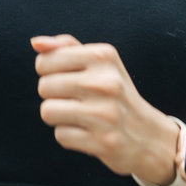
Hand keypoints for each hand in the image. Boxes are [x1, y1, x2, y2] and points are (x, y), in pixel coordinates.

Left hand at [31, 33, 175, 185]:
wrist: (149, 135)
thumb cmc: (114, 94)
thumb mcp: (98, 63)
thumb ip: (65, 47)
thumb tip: (36, 43)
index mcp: (103, 57)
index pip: (44, 61)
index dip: (49, 72)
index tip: (68, 78)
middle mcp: (106, 83)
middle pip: (44, 86)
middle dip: (53, 95)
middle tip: (77, 100)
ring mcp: (106, 114)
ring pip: (48, 111)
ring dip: (58, 117)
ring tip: (80, 116)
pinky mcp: (104, 142)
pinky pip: (61, 136)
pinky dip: (69, 136)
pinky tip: (89, 132)